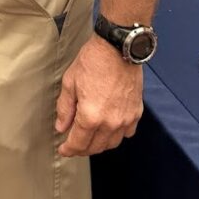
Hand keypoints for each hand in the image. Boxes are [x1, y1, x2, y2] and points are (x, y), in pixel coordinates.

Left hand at [55, 35, 142, 155]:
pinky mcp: (136, 112)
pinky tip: (109, 128)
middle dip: (82, 149)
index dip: (69, 150)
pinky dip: (117, 135)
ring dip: (99, 144)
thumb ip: (65, 108)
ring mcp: (126, 119)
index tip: (63, 150)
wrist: (117, 48)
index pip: (78, 144)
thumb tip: (61, 127)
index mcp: (91, 116)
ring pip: (112, 143)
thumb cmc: (92, 61)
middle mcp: (110, 123)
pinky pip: (127, 133)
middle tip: (73, 144)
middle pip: (95, 147)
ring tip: (89, 137)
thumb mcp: (70, 82)